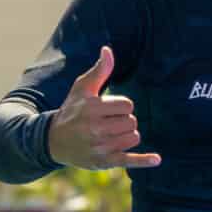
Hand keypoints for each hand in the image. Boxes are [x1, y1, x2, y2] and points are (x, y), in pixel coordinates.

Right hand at [47, 47, 161, 170]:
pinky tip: (156, 160)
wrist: (54, 141)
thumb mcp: (82, 88)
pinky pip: (129, 160)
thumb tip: (108, 49)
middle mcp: (95, 128)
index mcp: (92, 108)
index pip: (128, 105)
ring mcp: (100, 147)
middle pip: (132, 122)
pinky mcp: (104, 162)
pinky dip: (143, 161)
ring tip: (111, 135)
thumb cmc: (72, 110)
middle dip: (124, 121)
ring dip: (127, 135)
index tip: (109, 109)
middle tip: (108, 123)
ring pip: (133, 138)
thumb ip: (99, 70)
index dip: (122, 106)